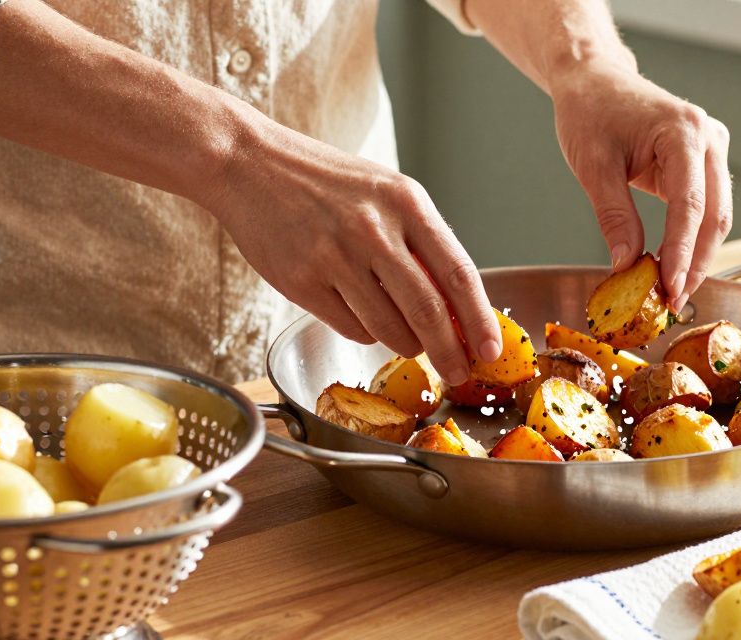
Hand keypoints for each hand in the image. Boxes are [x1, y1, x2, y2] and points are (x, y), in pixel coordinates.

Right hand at [202, 113, 501, 385]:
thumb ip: (421, 240)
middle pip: (428, 312)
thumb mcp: (385, 191)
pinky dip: (367, 334)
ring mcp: (335, 257)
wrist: (249, 164)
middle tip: (458, 374)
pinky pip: (351, 327)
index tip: (490, 349)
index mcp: (405, 202)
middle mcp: (373, 229)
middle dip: (450, 353)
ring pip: (388, 328)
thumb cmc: (325, 181)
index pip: (458, 273)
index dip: (479, 319)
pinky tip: (364, 318)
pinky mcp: (302, 281)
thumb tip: (457, 305)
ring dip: (407, 345)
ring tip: (409, 342)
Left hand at [552, 67, 731, 310]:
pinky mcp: (703, 163)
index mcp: (684, 131)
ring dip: (698, 256)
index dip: (682, 252)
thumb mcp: (593, 166)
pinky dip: (691, 239)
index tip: (671, 288)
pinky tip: (673, 266)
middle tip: (672, 301)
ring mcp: (711, 150)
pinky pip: (705, 209)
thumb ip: (613, 215)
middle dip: (696, 263)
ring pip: (716, 216)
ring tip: (672, 291)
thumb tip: (626, 264)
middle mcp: (708, 138)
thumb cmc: (591, 112)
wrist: (595, 82)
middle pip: (715, 215)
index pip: (690, 204)